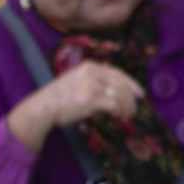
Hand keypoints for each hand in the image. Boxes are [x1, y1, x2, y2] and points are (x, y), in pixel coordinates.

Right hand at [8, 61, 143, 151]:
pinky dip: (119, 112)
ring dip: (126, 107)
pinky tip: (119, 117)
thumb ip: (96, 84)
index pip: (117, 73)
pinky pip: (114, 105)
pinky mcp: (91, 99)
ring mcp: (92, 85)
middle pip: (121, 84)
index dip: (131, 84)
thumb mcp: (77, 82)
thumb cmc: (59, 98)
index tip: (140, 94)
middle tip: (134, 110)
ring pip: (120, 95)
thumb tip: (116, 98)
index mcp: (90, 66)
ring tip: (127, 116)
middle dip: (131, 99)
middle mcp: (92, 73)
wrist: (43, 107)